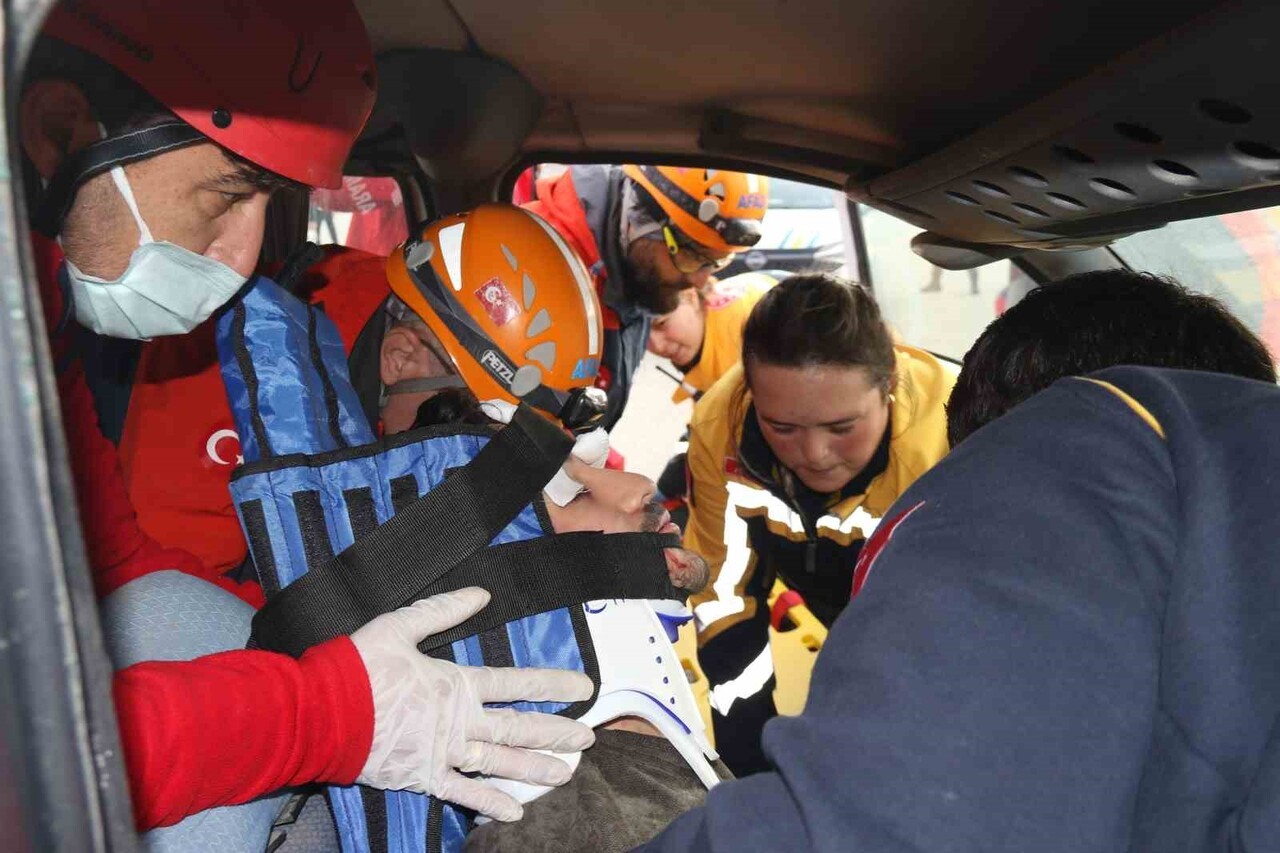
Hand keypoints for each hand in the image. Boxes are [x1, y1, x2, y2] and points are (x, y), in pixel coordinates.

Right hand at [351, 588, 595, 820]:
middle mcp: (459, 722)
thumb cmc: (358, 666)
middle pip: (519, 728)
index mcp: (457, 684)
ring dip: (534, 769)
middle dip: (556, 732)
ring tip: (565, 774)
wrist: (320, 712)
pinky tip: (514, 812)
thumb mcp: (401, 626)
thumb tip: (481, 594)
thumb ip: (444, 610)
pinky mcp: (422, 777)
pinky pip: (462, 793)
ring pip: (499, 763)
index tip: (583, 687)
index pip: (517, 683)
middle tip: (588, 737)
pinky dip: (489, 803)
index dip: (553, 685)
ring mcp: (443, 753)